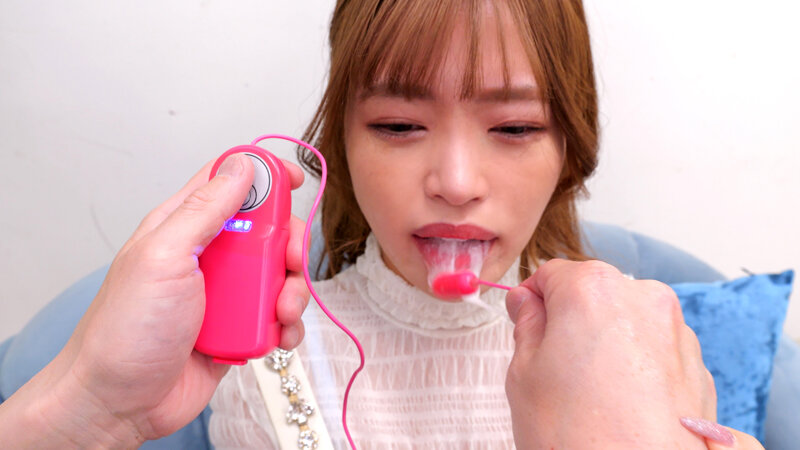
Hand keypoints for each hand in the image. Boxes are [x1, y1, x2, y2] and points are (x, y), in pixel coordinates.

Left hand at [0, 154, 309, 446]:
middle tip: (288, 261)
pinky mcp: (238, 327)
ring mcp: (225, 293)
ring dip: (291, 291)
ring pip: (279, 275)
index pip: (229, 181)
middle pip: (267, 229)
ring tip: (280, 312)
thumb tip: (241, 166)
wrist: (120, 403)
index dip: (265, 173)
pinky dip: (286, 325)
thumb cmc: (125, 330)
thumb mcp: (164, 257)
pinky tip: (277, 335)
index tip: (295, 180)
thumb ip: (205, 210)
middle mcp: (208, 255)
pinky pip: (277, 316)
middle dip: (288, 244)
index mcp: (184, 227)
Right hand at [504, 259, 715, 447]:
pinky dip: (637, 368)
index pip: (551, 274)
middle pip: (594, 294)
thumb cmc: (579, 437)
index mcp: (593, 288)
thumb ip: (526, 325)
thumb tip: (526, 304)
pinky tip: (621, 405)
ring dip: (608, 343)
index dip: (532, 300)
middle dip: (573, 321)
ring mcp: (676, 332)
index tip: (524, 321)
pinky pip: (655, 352)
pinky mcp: (696, 367)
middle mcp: (642, 298)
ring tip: (590, 393)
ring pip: (627, 322)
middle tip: (554, 366)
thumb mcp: (524, 374)